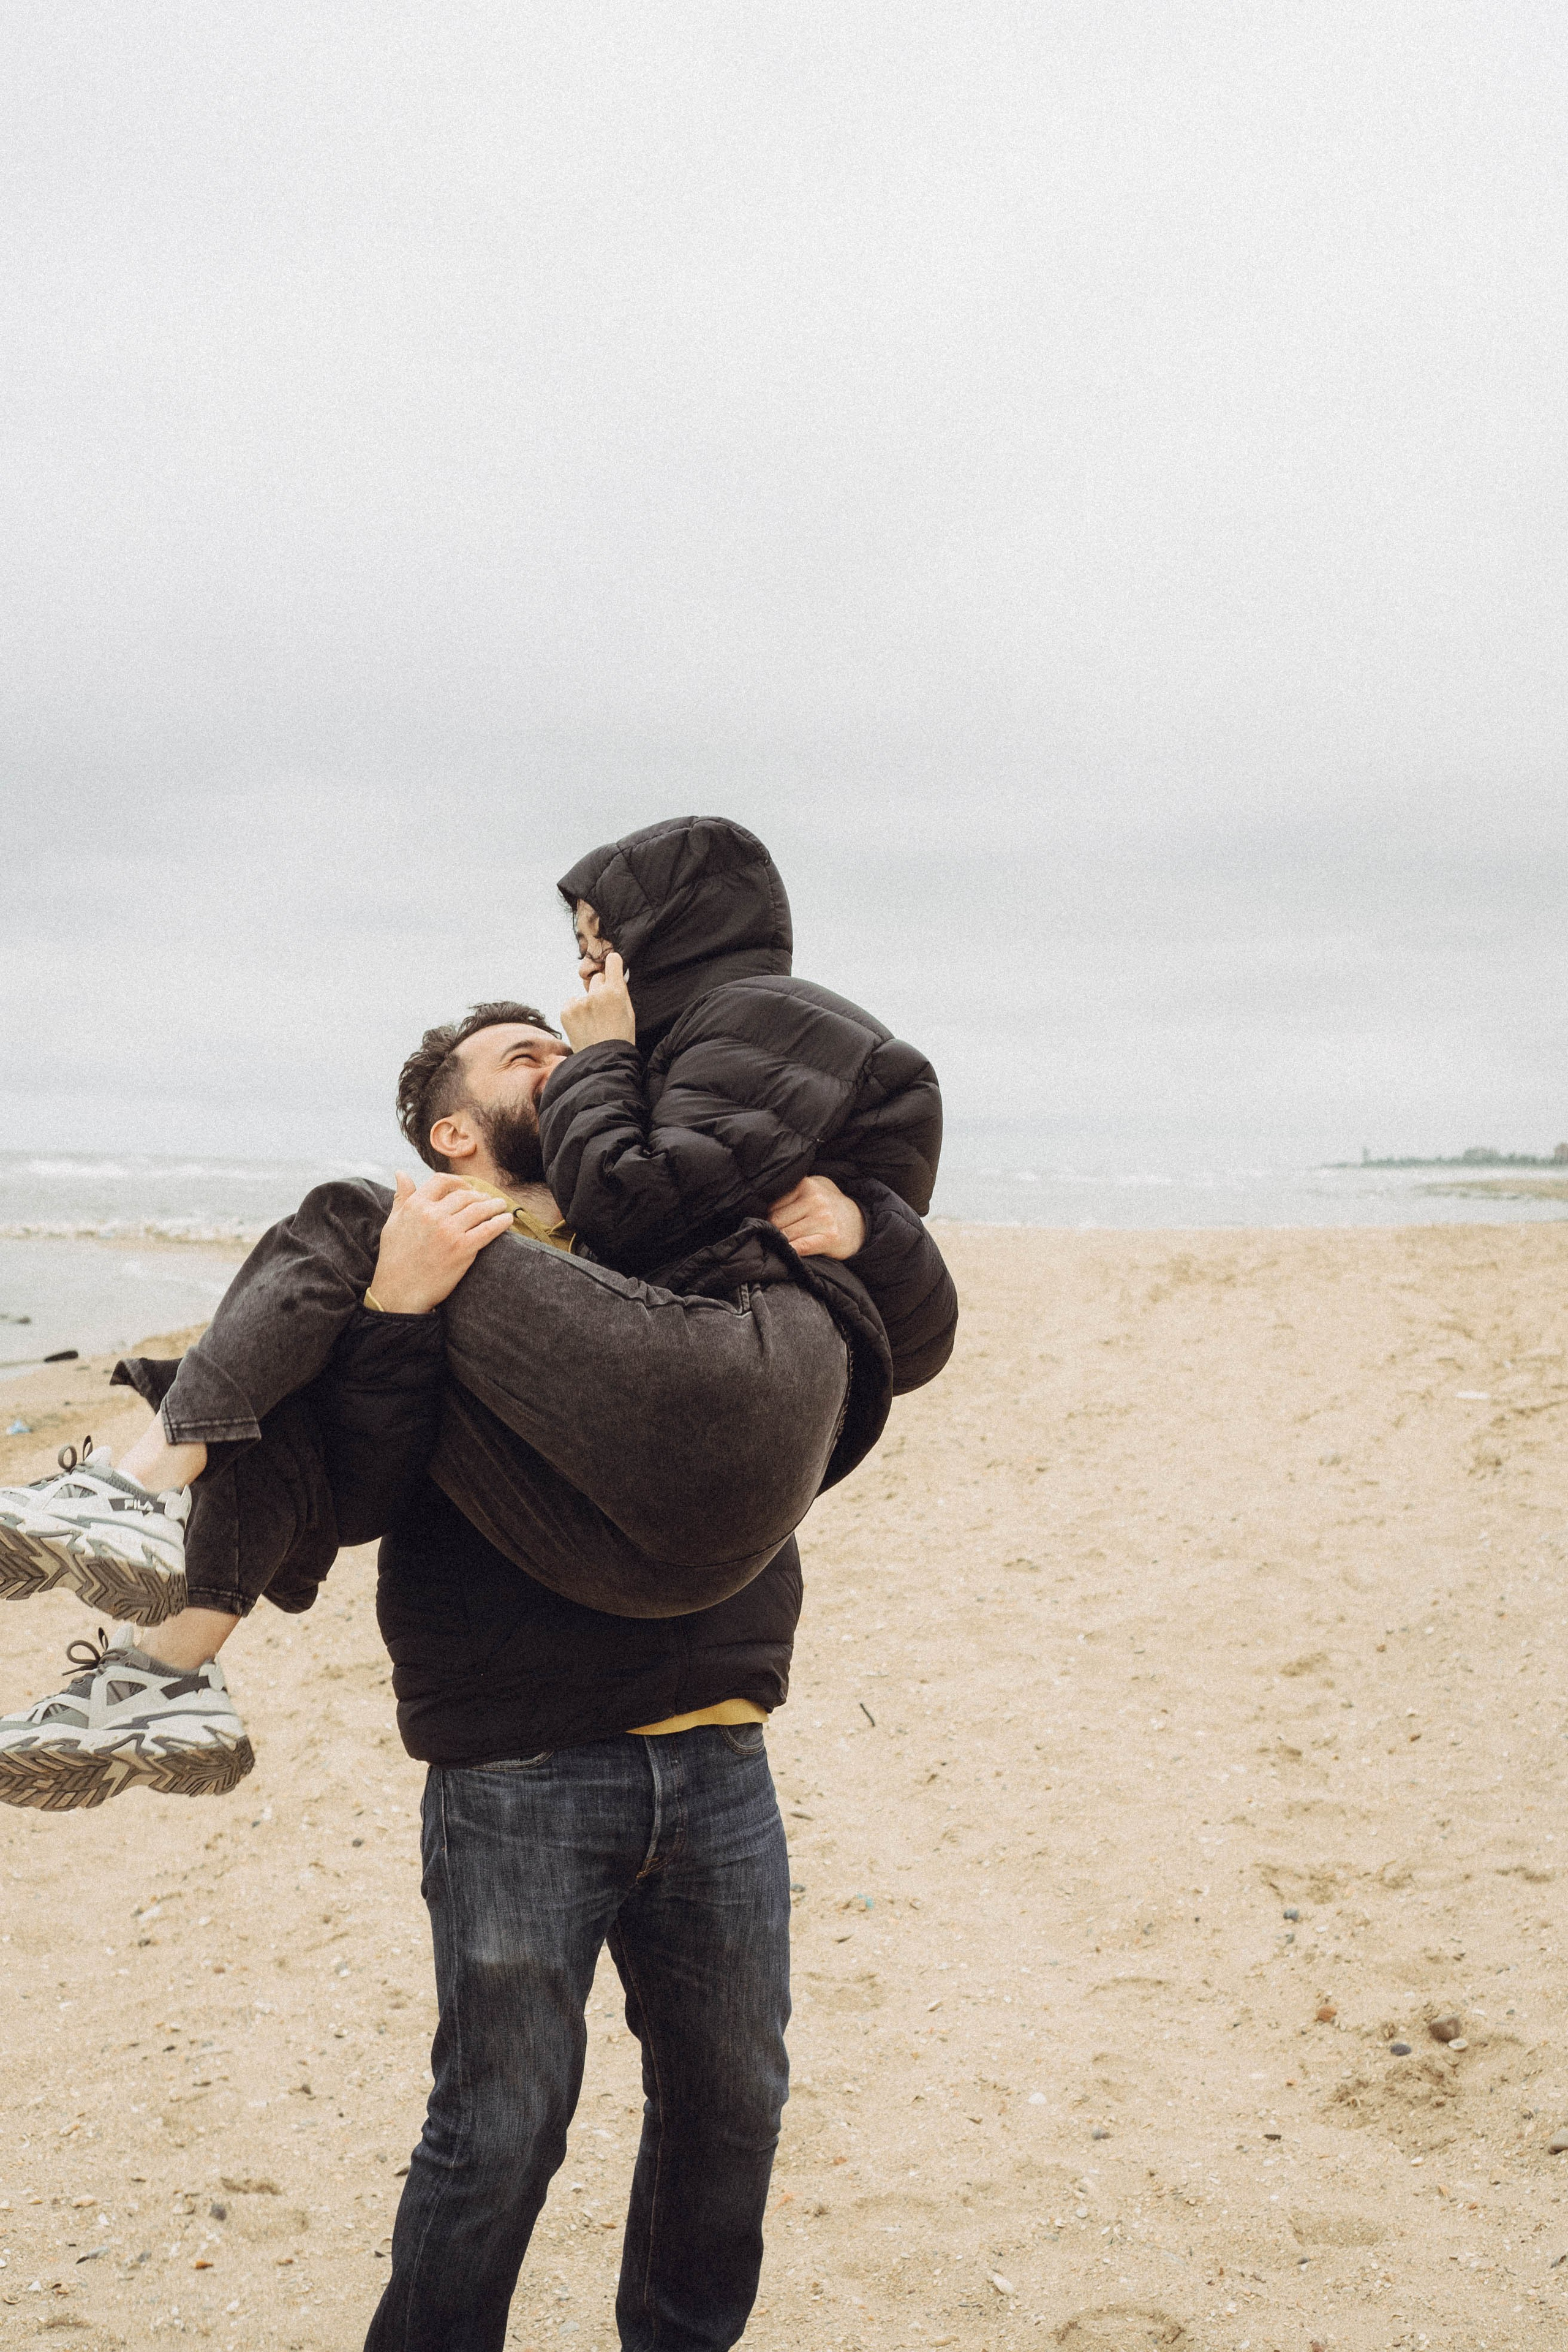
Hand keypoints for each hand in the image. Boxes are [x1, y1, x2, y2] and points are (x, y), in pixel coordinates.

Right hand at [368, 1171, 515, 1313]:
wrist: (400, 1291)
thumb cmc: (395, 1258)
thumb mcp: (393, 1223)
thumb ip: (402, 1197)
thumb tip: (401, 1173)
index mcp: (416, 1206)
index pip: (442, 1181)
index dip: (458, 1181)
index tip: (466, 1188)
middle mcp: (433, 1215)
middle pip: (464, 1195)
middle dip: (479, 1195)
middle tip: (487, 1200)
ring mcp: (449, 1231)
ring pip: (479, 1209)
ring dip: (494, 1206)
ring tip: (501, 1207)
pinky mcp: (462, 1249)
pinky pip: (488, 1229)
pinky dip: (501, 1222)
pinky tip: (507, 1220)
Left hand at [560, 950, 636, 1049]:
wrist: (602, 1061)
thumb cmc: (620, 1038)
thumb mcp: (629, 1013)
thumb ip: (621, 991)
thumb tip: (616, 974)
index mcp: (615, 992)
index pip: (612, 961)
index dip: (613, 964)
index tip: (612, 965)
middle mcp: (596, 994)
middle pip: (597, 979)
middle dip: (600, 989)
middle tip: (604, 1008)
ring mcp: (579, 1002)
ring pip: (584, 993)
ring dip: (587, 1002)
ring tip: (593, 1022)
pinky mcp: (566, 1011)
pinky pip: (572, 1002)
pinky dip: (576, 1011)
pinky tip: (583, 1025)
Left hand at [767, 1174, 865, 1260]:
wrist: (861, 1222)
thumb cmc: (829, 1206)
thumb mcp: (813, 1188)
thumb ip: (791, 1192)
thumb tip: (760, 1204)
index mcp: (806, 1185)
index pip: (773, 1205)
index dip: (769, 1217)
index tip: (773, 1224)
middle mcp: (815, 1200)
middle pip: (776, 1221)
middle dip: (774, 1231)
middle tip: (779, 1236)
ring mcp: (823, 1219)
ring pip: (786, 1235)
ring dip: (782, 1243)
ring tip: (786, 1244)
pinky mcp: (829, 1237)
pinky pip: (801, 1246)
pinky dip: (791, 1251)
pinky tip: (790, 1252)